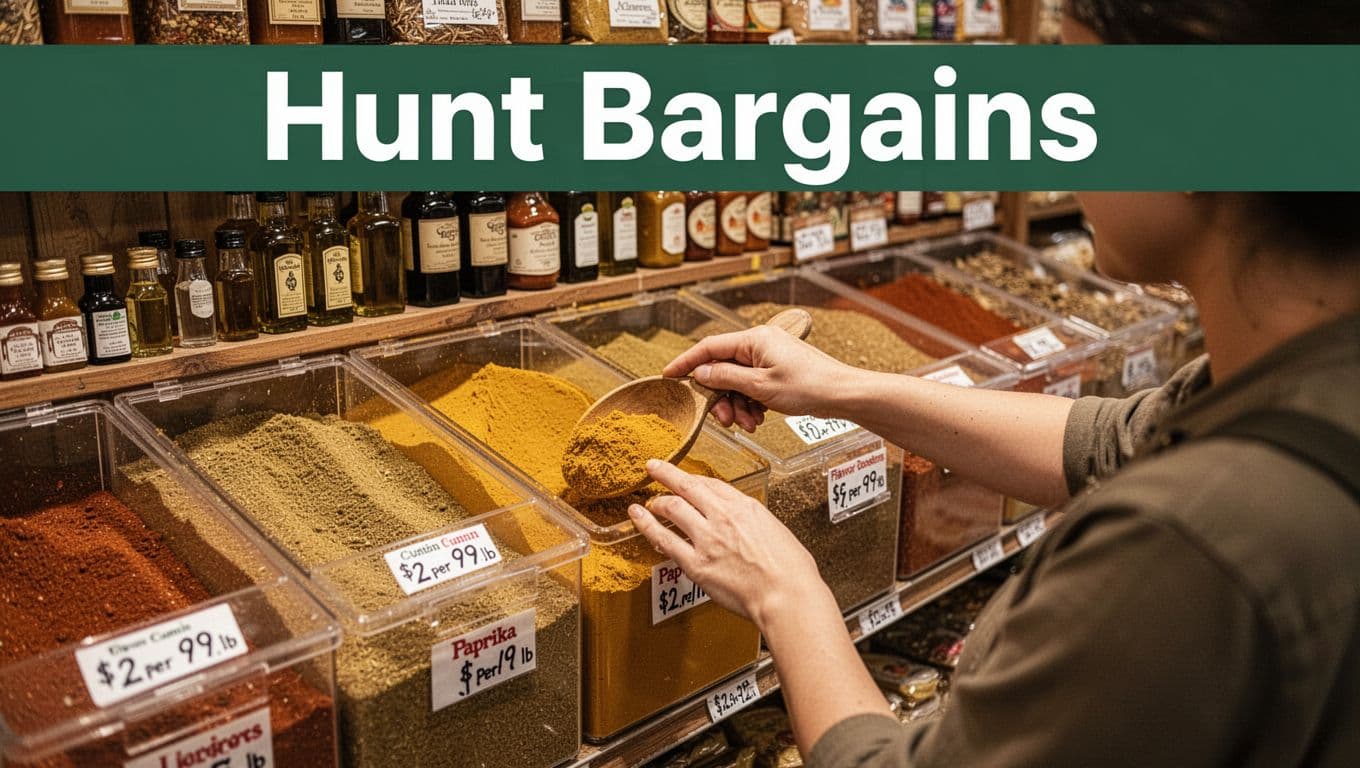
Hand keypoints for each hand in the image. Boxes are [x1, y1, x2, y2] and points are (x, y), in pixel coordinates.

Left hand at [628, 460, 830, 626]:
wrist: (787, 595)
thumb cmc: (791, 570)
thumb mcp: (775, 530)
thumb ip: (751, 522)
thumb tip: (741, 526)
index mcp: (745, 507)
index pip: (711, 484)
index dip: (692, 478)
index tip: (683, 477)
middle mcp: (723, 517)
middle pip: (686, 487)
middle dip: (666, 474)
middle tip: (654, 469)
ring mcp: (707, 539)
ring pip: (671, 508)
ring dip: (655, 502)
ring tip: (646, 502)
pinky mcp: (696, 564)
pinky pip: (664, 540)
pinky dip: (646, 525)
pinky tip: (638, 518)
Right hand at [663, 326, 857, 431]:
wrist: (842, 394)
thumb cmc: (808, 386)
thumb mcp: (759, 386)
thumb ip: (726, 378)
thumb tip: (701, 373)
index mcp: (753, 340)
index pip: (709, 347)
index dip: (686, 362)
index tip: (670, 375)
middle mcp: (760, 343)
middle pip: (723, 368)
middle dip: (721, 396)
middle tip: (724, 418)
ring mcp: (769, 356)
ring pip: (738, 380)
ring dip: (737, 404)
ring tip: (749, 422)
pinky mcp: (777, 369)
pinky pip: (752, 384)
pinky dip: (751, 402)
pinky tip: (759, 417)